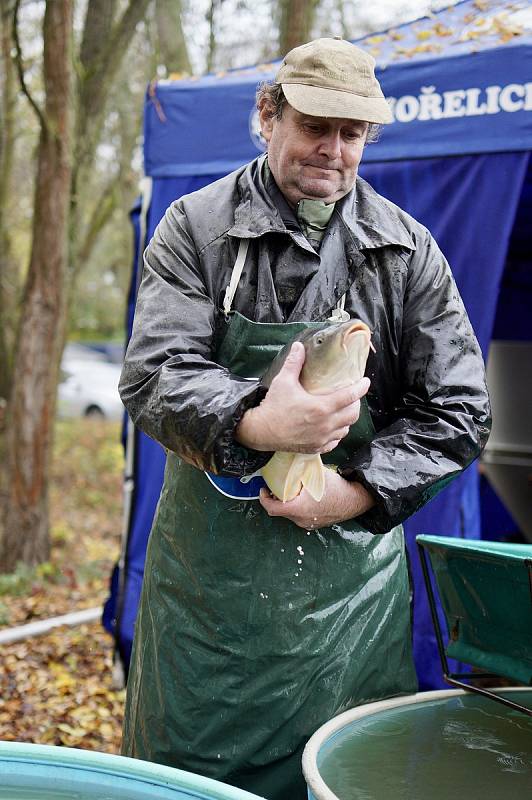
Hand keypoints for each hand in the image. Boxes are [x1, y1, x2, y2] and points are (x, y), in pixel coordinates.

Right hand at [235, 342, 369, 453]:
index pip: (350, 396)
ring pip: (346, 429)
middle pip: (353, 414)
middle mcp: (326, 425)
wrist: (261, 431)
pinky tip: (333, 426)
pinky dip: (337, 433)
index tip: (365, 382)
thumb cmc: (273, 406)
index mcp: (322, 407)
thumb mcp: (283, 381)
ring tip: (343, 410)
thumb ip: (294, 363)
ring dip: (347, 419)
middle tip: (352, 396)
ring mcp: (322, 438)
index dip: (361, 388)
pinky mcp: (316, 448)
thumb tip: (299, 346)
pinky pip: (335, 441)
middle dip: (356, 404)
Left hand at [259, 469, 374, 528]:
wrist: (356, 499)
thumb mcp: (316, 474)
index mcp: (299, 508)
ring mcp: (308, 524)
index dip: (263, 499)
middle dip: (276, 499)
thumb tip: (292, 455)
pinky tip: (302, 497)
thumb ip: (302, 468)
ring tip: (289, 491)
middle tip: (275, 487)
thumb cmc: (338, 488)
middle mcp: (301, 519)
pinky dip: (297, 508)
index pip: (272, 508)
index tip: (263, 490)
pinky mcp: (315, 525)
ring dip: (287, 503)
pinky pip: (300, 517)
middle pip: (281, 511)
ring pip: (290, 514)